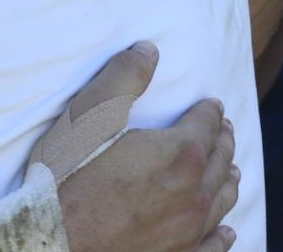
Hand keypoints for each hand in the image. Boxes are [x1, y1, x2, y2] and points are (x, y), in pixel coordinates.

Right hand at [45, 43, 238, 251]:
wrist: (53, 242)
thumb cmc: (66, 177)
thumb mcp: (89, 115)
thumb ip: (123, 78)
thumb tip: (148, 50)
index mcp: (179, 155)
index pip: (206, 125)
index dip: (210, 111)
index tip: (212, 105)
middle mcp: (194, 195)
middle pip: (218, 160)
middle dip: (222, 141)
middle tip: (224, 130)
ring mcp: (188, 232)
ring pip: (221, 201)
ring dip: (227, 180)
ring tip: (230, 169)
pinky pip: (212, 246)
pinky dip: (223, 235)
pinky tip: (227, 231)